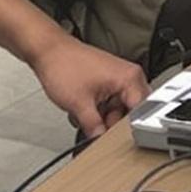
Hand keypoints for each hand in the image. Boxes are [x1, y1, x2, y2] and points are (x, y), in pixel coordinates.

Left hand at [31, 31, 145, 138]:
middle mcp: (129, 75)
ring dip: (105, 116)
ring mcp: (119, 76)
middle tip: (97, 126)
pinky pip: (112, 101)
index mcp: (130, 78)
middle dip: (114, 121)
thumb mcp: (79, 105)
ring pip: (120, 107)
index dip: (127, 128)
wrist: (49, 52)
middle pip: (132, 110)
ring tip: (86, 114)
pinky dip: (100, 108)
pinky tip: (86, 108)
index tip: (115, 139)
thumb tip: (100, 140)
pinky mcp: (109, 79)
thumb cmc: (63, 67)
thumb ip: (94, 127)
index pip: (141, 112)